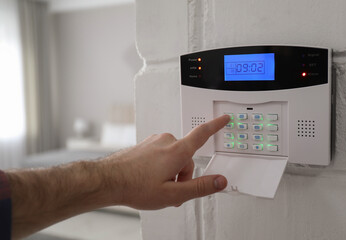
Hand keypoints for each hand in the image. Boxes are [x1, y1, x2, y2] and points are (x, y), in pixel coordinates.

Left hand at [103, 115, 229, 209]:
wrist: (108, 180)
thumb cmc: (135, 185)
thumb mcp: (173, 194)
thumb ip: (200, 187)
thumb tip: (219, 181)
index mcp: (177, 151)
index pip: (202, 134)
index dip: (216, 125)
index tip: (224, 118)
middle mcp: (166, 141)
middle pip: (186, 156)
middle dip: (182, 175)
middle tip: (170, 191)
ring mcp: (154, 142)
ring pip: (173, 156)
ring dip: (171, 171)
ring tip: (157, 186)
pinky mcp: (146, 144)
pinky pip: (161, 154)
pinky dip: (160, 166)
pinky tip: (149, 178)